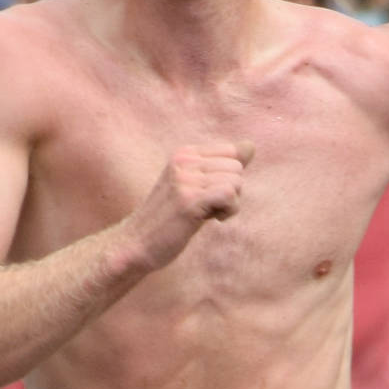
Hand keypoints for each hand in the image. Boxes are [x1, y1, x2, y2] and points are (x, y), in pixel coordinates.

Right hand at [128, 142, 253, 269]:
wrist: (136, 243)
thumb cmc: (170, 218)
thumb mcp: (196, 186)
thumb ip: (223, 166)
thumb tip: (251, 146)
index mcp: (185, 153)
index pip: (232, 152)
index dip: (229, 178)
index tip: (209, 194)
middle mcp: (184, 160)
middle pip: (237, 168)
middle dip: (232, 192)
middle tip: (207, 207)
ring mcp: (185, 179)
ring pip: (236, 182)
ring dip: (230, 205)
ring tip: (206, 214)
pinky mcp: (189, 199)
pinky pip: (230, 195)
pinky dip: (228, 211)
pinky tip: (212, 220)